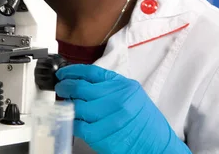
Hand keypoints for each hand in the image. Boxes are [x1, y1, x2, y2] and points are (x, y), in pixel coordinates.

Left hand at [55, 64, 190, 153]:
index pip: (91, 72)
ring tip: (66, 104)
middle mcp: (117, 99)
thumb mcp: (132, 95)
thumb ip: (110, 86)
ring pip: (77, 106)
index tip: (63, 73)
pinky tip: (72, 120)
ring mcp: (109, 117)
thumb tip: (83, 81)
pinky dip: (71, 122)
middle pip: (80, 88)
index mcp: (123, 86)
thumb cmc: (144, 122)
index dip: (72, 71)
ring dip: (66, 105)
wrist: (157, 147)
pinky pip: (78, 126)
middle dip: (65, 87)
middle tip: (60, 88)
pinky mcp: (102, 135)